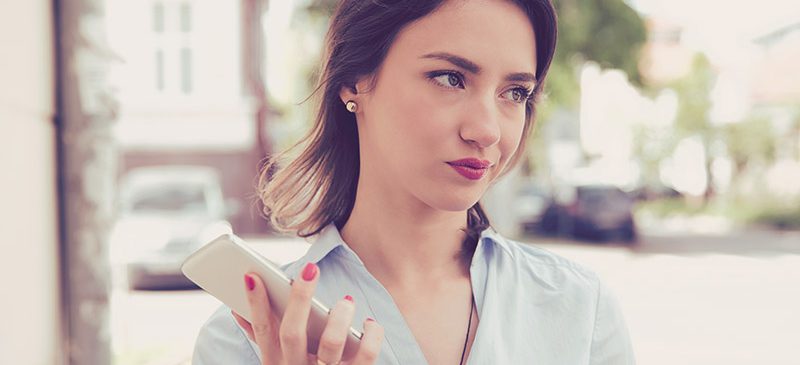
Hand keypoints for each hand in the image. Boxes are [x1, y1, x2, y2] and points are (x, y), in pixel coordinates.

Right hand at [231, 262, 384, 364]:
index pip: (262, 330)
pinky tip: (370, 323)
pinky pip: (365, 355)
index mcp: (276, 362)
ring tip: (346, 300)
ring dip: (338, 317)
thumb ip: (260, 335)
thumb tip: (236, 309)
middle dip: (299, 299)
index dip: (254, 304)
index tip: (252, 275)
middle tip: (310, 269)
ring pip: (330, 344)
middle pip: (292, 333)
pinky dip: (371, 336)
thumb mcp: (276, 362)